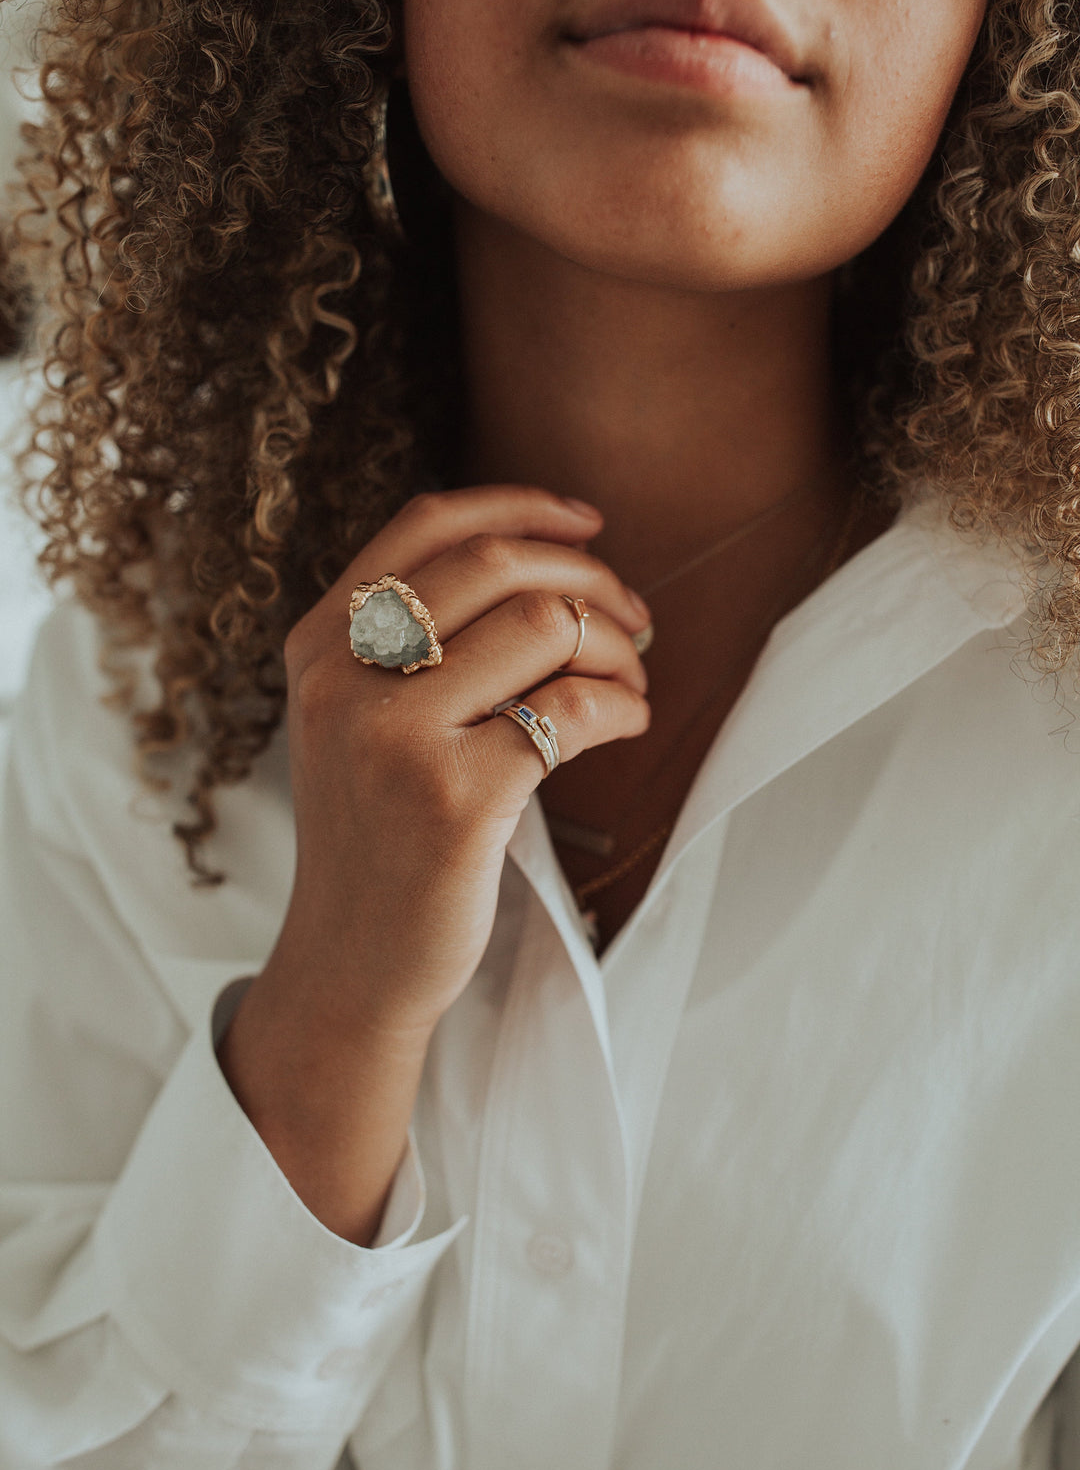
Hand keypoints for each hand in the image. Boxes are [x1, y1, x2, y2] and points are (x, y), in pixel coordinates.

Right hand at [269, 482, 649, 1033]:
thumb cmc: (379, 837)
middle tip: (633, 617)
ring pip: (543, 624)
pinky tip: (628, 723)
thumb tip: (553, 567)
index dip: (522, 506)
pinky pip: (574, 709)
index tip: (588, 525)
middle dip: (590, 578)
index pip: (427, 525)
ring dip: (616, 643)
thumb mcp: (359, 723)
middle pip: (497, 563)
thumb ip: (413, 645)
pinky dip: (624, 705)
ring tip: (630, 680)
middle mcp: (344, 679)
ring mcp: (394, 738)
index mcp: (319, 645)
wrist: (353, 963)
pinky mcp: (455, 799)